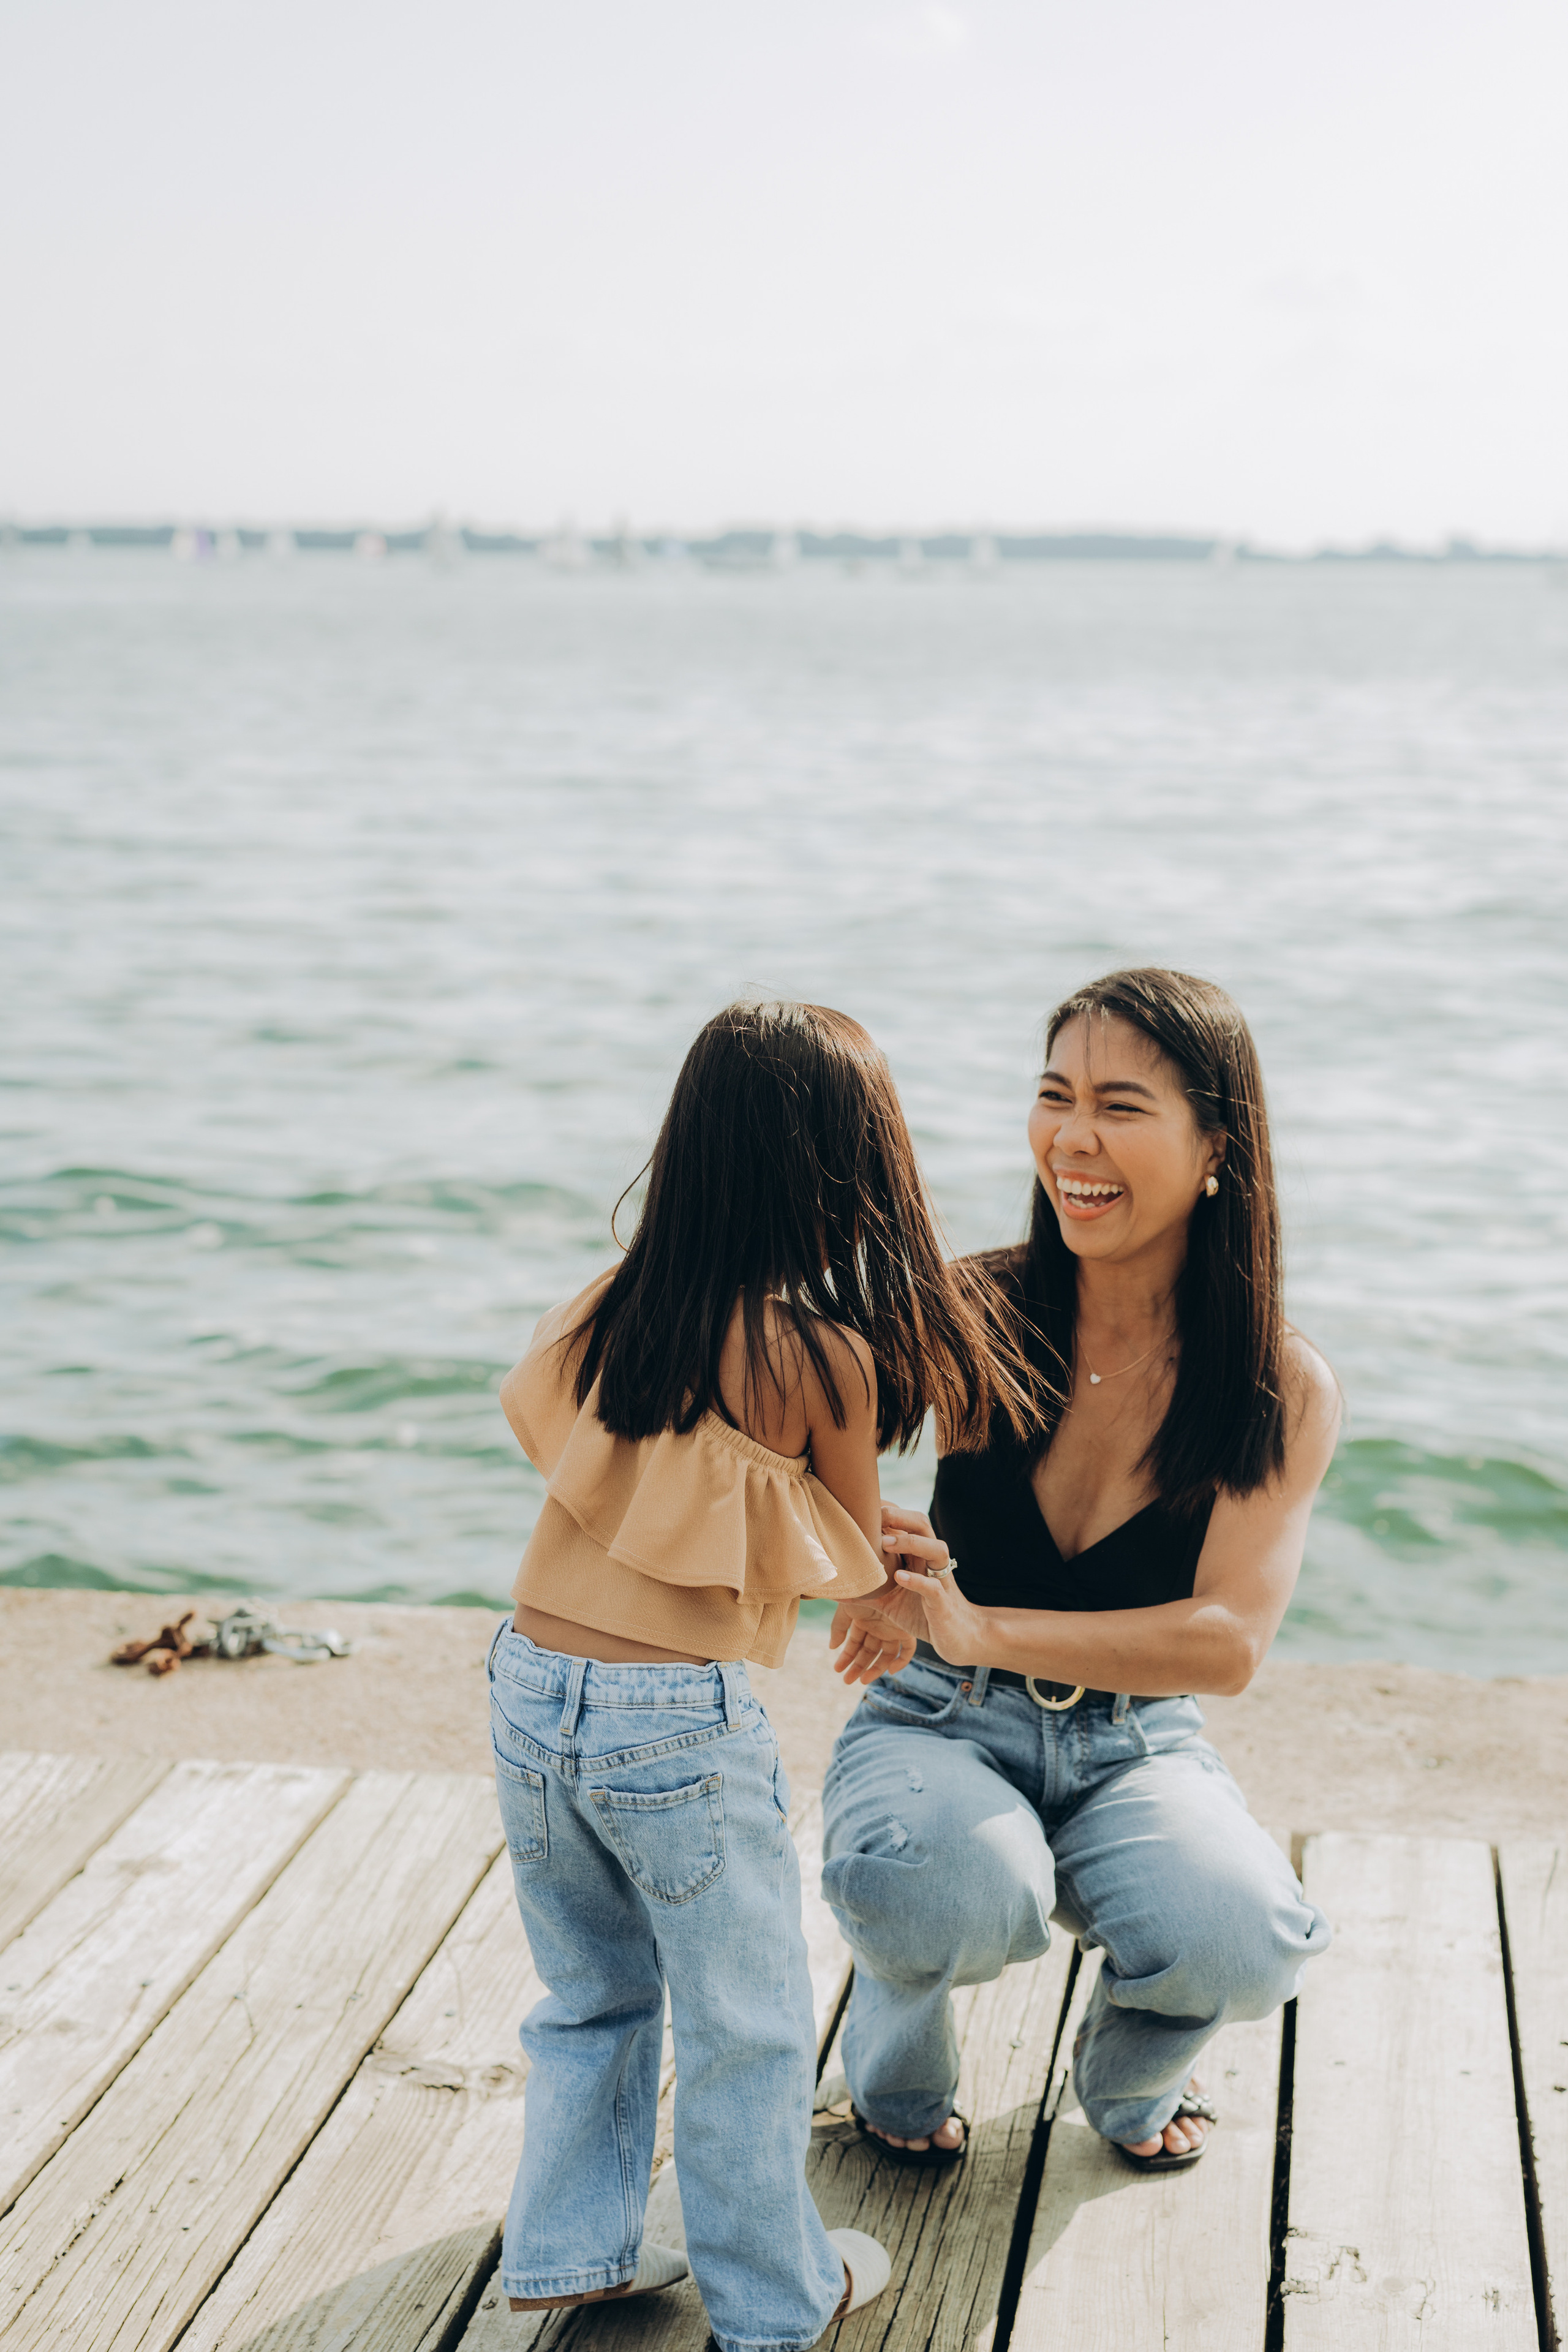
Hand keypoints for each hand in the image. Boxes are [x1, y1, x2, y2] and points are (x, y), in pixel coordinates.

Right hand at [828, 1589, 918, 1683]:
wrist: (885, 1575)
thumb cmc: (864, 1589)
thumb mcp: (847, 1607)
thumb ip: (838, 1626)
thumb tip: (832, 1647)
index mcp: (864, 1621)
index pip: (854, 1644)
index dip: (846, 1657)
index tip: (837, 1669)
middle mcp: (878, 1627)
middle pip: (868, 1652)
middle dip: (857, 1667)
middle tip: (846, 1681)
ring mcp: (893, 1629)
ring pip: (885, 1655)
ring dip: (875, 1669)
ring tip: (862, 1681)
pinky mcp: (907, 1629)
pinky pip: (907, 1650)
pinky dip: (902, 1661)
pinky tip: (891, 1671)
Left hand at [879, 1510, 990, 1666]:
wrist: (960, 1640)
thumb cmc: (924, 1615)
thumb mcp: (890, 1602)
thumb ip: (867, 1593)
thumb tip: (834, 1589)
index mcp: (919, 1557)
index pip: (908, 1523)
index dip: (890, 1511)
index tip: (865, 1505)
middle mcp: (931, 1563)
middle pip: (924, 1526)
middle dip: (901, 1516)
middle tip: (876, 1515)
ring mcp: (941, 1581)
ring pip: (937, 1549)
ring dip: (911, 1542)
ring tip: (886, 1542)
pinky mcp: (943, 1604)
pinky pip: (934, 1587)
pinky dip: (917, 1580)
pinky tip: (900, 1577)